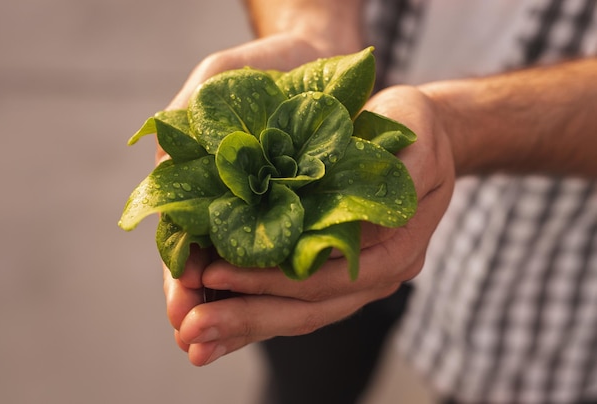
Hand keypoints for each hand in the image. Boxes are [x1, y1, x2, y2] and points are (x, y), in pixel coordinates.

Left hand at [165, 84, 455, 365]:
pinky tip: (218, 321)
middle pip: (307, 308)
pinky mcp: (335, 273)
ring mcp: (356, 279)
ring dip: (244, 326)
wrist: (421, 138)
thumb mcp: (415, 145)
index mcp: (395, 249)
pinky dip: (255, 313)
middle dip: (246, 317)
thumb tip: (356, 229)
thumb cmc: (413, 132)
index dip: (272, 279)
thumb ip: (400, 183)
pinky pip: (295, 302)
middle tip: (190, 328)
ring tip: (192, 336)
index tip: (216, 273)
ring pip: (298, 313)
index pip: (326, 277)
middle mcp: (375, 275)